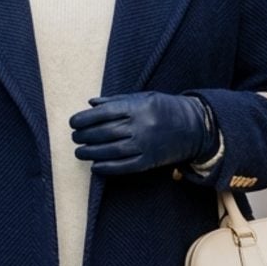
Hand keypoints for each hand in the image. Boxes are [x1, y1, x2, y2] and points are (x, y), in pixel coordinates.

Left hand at [69, 90, 216, 173]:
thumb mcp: (143, 97)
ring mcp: (145, 145)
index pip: (104, 113)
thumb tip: (91, 104)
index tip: (73, 122)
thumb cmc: (164, 109)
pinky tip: (95, 166)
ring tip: (79, 152)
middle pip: (105, 133)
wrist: (193, 126)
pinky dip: (107, 167)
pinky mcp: (149, 161)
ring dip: (91, 152)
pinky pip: (124, 166)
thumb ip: (116, 101)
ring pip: (111, 150)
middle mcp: (141, 126)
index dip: (85, 119)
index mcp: (138, 107)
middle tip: (74, 138)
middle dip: (85, 136)